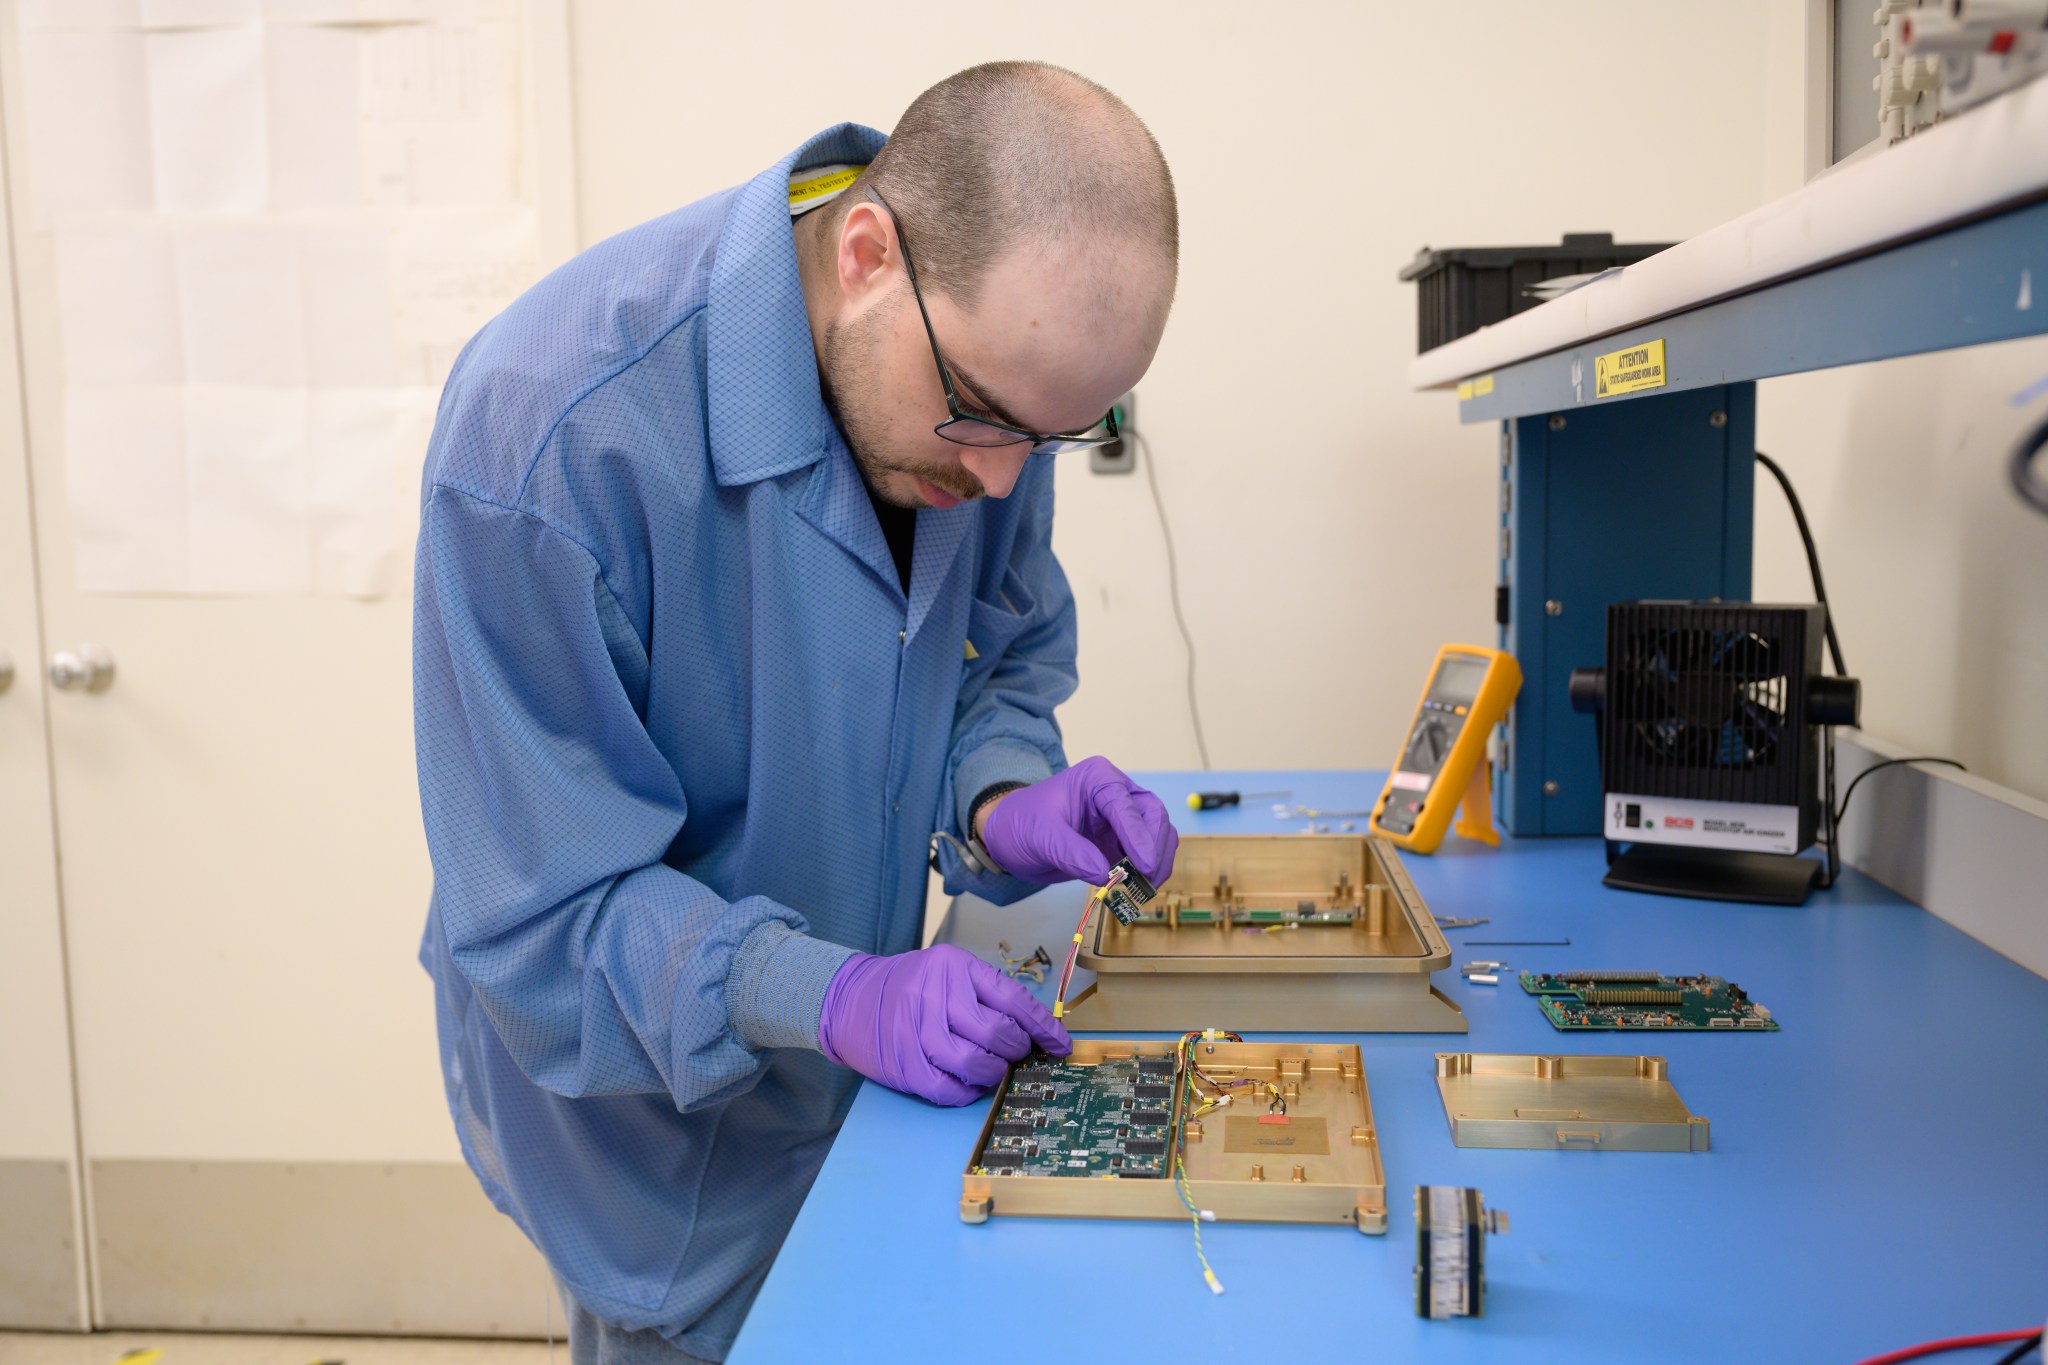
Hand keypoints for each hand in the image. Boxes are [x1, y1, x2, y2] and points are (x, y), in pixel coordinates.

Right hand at [816, 944, 1069, 1105]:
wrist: (848, 999)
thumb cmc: (908, 987)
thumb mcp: (947, 972)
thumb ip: (985, 994)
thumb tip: (1033, 1031)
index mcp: (955, 967)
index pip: (1013, 1000)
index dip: (1044, 1028)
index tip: (1060, 1046)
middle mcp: (936, 996)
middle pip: (998, 1033)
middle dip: (1016, 1050)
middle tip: (1014, 1053)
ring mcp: (917, 1032)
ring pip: (976, 1064)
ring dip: (994, 1072)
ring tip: (992, 1068)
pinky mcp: (904, 1065)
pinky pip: (948, 1089)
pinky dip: (966, 1092)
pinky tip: (967, 1083)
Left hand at [981, 756, 1177, 885]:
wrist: (1012, 837)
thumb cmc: (1023, 823)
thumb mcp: (1042, 837)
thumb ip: (1073, 854)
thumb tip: (1104, 874)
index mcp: (1098, 779)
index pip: (1127, 805)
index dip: (1139, 836)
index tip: (1144, 865)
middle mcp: (1117, 793)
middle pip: (1153, 816)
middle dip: (1154, 849)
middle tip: (1146, 880)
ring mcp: (1122, 817)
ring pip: (1157, 835)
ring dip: (1156, 863)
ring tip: (1142, 889)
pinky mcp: (1122, 840)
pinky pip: (1147, 854)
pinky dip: (1147, 872)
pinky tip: (1137, 888)